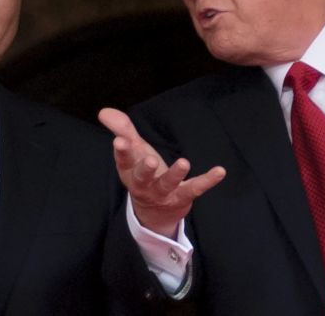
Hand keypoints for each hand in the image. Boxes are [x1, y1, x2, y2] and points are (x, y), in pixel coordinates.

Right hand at [98, 108, 225, 238]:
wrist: (155, 213)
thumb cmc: (143, 174)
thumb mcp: (133, 152)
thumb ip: (122, 129)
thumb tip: (104, 111)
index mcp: (130, 172)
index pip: (124, 161)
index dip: (122, 151)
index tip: (120, 141)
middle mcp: (144, 185)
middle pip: (142, 178)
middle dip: (145, 169)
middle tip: (150, 160)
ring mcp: (164, 193)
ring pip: (168, 185)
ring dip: (175, 175)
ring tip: (184, 163)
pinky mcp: (183, 197)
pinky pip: (195, 188)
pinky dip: (208, 180)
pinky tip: (220, 171)